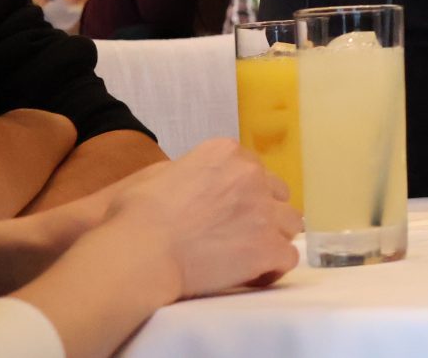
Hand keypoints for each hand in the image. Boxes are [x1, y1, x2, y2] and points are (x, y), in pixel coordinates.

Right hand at [106, 140, 298, 298]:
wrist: (141, 251)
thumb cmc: (136, 216)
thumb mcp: (160, 174)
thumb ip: (191, 172)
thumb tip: (195, 184)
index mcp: (226, 153)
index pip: (255, 170)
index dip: (245, 193)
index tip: (231, 211)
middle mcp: (250, 175)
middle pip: (277, 194)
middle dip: (264, 212)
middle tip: (241, 234)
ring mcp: (263, 211)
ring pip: (291, 223)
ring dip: (274, 237)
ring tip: (251, 255)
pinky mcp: (267, 247)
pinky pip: (288, 257)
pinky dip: (274, 268)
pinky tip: (256, 275)